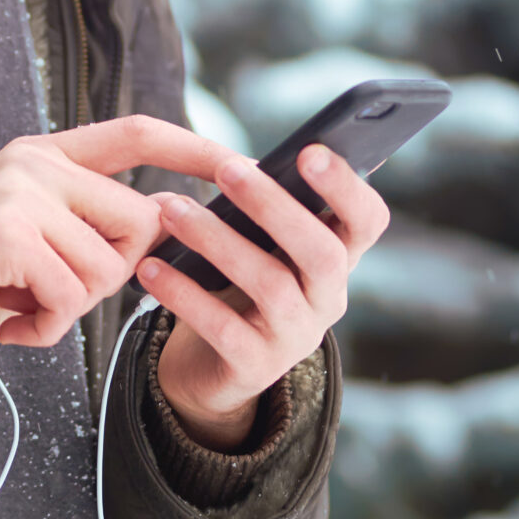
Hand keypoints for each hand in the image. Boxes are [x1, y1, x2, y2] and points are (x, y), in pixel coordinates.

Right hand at [0, 115, 249, 348]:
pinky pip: (68, 296)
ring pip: (106, 268)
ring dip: (74, 308)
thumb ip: (94, 218)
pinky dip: (48, 328)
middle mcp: (35, 163)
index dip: (189, 148)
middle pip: (137, 222)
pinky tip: (14, 322)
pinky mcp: (5, 235)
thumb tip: (165, 226)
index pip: (135, 135)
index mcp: (49, 154)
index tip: (236, 163)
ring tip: (28, 303)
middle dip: (113, 273)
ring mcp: (18, 195)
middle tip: (58, 289)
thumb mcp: (42, 230)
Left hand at [136, 143, 391, 449]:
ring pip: (271, 285)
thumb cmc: (237, 280)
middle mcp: (328, 299)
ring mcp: (296, 337)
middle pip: (323, 253)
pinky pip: (223, 328)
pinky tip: (150, 268)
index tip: (310, 151)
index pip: (368, 221)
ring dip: (218, 241)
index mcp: (336, 257)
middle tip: (228, 170)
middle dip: (275, 207)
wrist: (212, 364)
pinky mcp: (256, 367)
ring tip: (171, 211)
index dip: (348, 187)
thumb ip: (260, 208)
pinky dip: (184, 294)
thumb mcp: (258, 243)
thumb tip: (235, 165)